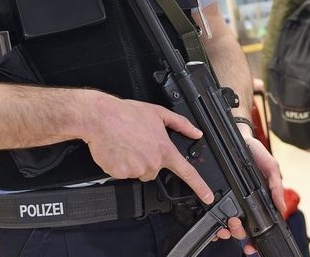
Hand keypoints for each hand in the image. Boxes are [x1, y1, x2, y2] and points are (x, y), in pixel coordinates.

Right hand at [82, 96, 214, 203]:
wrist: (101, 117)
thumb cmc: (127, 113)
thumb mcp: (159, 113)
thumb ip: (181, 124)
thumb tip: (196, 132)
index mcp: (164, 149)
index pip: (186, 172)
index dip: (199, 186)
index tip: (207, 196)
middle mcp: (152, 162)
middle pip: (154, 170)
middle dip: (148, 160)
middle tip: (138, 143)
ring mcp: (136, 170)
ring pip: (138, 172)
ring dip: (133, 162)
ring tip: (126, 144)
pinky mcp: (120, 174)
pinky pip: (122, 174)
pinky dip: (120, 165)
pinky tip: (117, 150)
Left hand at [215, 136, 284, 254]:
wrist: (239, 140)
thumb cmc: (255, 153)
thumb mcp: (271, 167)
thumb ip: (276, 186)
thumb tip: (282, 206)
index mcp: (261, 200)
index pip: (261, 224)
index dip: (256, 239)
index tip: (252, 246)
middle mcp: (246, 203)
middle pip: (243, 229)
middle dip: (239, 232)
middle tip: (235, 224)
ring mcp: (233, 201)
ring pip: (229, 225)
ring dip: (227, 229)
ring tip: (226, 223)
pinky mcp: (221, 196)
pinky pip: (217, 214)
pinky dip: (216, 222)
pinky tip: (216, 222)